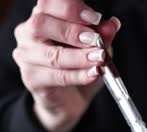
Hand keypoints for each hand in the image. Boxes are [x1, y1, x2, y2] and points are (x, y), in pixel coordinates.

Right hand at [13, 0, 120, 131]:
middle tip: (95, 40)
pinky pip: (57, 77)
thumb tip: (111, 25)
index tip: (95, 18)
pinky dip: (79, 76)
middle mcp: (28, 33)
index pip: (48, 3)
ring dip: (79, 57)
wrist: (69, 100)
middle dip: (72, 31)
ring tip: (98, 59)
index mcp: (42, 16)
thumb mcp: (94, 47)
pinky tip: (93, 74)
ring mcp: (27, 57)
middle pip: (42, 23)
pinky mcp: (33, 80)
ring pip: (52, 55)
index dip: (71, 8)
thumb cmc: (78, 67)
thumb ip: (101, 35)